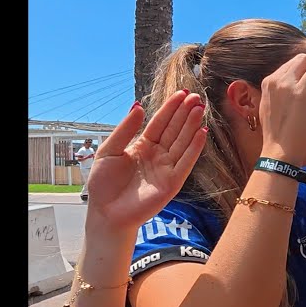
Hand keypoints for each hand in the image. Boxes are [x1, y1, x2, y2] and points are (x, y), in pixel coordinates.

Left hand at [86, 91, 207, 229]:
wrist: (106, 213)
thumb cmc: (103, 184)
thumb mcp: (108, 150)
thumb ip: (125, 129)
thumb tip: (138, 106)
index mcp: (143, 146)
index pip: (160, 123)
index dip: (170, 108)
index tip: (182, 93)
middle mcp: (158, 155)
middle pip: (175, 130)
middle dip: (185, 113)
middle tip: (196, 96)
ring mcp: (167, 168)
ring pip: (183, 142)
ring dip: (192, 125)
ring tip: (200, 108)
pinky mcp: (173, 182)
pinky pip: (186, 162)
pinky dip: (195, 147)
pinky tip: (201, 132)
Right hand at [259, 53, 305, 160]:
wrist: (279, 152)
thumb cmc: (279, 138)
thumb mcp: (272, 111)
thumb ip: (280, 98)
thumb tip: (293, 95)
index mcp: (267, 84)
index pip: (288, 66)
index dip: (304, 68)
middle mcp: (275, 80)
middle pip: (298, 60)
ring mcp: (287, 84)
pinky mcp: (301, 91)